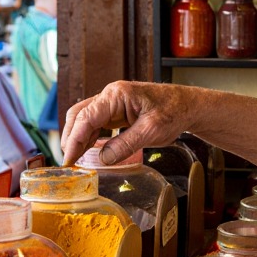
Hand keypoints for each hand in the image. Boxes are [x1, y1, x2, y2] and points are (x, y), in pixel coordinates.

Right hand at [61, 81, 195, 165]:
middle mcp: (110, 95)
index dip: (74, 139)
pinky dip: (88, 137)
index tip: (68, 159)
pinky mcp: (116, 111)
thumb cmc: (174, 112)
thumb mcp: (151, 131)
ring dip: (77, 138)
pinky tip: (86, 151)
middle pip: (79, 115)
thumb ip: (126, 144)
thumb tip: (103, 159)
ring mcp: (112, 102)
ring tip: (74, 160)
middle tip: (68, 162)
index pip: (86, 117)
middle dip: (70, 138)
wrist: (188, 106)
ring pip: (84, 119)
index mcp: (117, 95)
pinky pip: (96, 123)